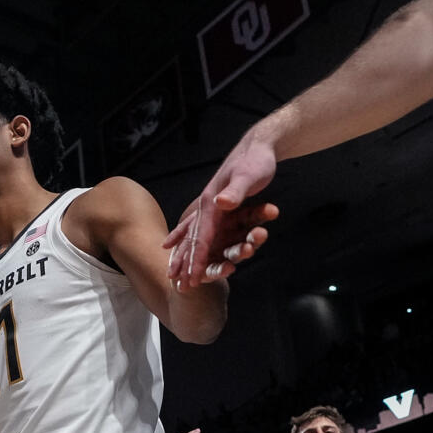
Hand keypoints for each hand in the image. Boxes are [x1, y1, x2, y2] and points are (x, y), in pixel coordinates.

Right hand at [165, 133, 282, 286]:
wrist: (258, 146)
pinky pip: (201, 226)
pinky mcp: (219, 205)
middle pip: (193, 240)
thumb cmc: (257, 162)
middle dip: (185, 263)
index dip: (196, 260)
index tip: (190, 281)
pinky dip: (188, 236)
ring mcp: (212, 206)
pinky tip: (177, 242)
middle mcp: (208, 207)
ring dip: (184, 254)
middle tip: (178, 286)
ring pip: (194, 235)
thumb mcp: (249, 175)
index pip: (202, 238)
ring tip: (174, 273)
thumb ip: (235, 191)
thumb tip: (220, 203)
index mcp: (212, 204)